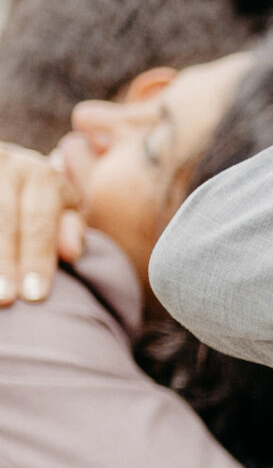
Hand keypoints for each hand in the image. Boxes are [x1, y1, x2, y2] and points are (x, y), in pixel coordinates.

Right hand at [0, 143, 83, 306]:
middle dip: (5, 262)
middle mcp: (10, 167)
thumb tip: (71, 254)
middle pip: (4, 220)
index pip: (40, 224)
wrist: (6, 168)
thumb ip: (69, 230)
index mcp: (43, 178)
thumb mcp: (62, 209)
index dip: (36, 260)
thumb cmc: (39, 200)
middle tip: (5, 300)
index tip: (35, 295)